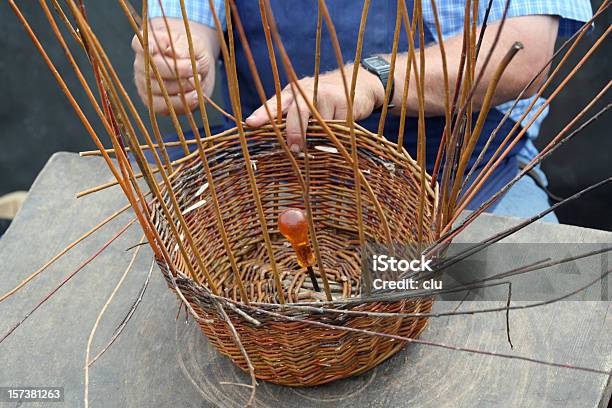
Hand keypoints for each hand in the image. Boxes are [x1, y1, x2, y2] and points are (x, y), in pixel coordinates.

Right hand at [132, 18, 214, 114]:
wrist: (199, 73)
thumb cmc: (194, 54)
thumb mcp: (194, 45)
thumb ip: (183, 48)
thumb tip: (171, 52)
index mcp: (149, 45)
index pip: (139, 44)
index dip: (147, 47)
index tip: (158, 48)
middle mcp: (142, 65)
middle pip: (153, 69)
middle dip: (177, 70)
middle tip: (194, 69)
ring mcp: (145, 85)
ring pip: (158, 89)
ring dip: (181, 87)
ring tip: (197, 81)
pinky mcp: (153, 102)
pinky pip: (162, 106)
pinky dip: (180, 103)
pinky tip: (194, 96)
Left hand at [245, 66, 384, 151]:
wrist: (358, 84)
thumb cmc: (323, 100)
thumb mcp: (304, 106)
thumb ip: (291, 121)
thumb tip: (283, 148)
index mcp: (291, 94)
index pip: (274, 104)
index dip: (262, 114)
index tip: (251, 123)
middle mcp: (306, 91)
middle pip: (298, 112)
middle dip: (295, 131)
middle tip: (295, 148)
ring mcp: (326, 96)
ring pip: (319, 125)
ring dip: (320, 137)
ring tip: (325, 133)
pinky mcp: (344, 103)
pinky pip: (337, 127)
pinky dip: (336, 133)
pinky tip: (339, 126)